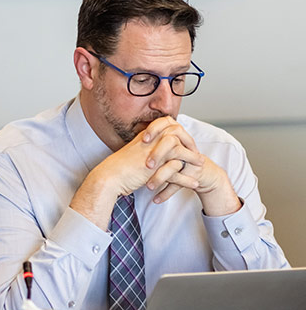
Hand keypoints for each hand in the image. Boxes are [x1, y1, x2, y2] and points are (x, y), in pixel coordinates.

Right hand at [71, 116, 203, 227]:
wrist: (108, 177)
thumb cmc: (117, 168)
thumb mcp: (133, 154)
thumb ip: (145, 150)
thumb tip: (154, 152)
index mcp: (145, 137)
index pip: (168, 126)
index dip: (180, 133)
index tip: (186, 142)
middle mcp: (150, 142)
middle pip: (177, 135)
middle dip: (190, 143)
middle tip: (197, 153)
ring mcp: (152, 154)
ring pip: (179, 151)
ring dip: (192, 159)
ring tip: (200, 165)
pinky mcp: (154, 169)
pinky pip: (176, 171)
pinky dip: (186, 178)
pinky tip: (193, 183)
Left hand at [141, 119, 240, 213]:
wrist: (203, 173)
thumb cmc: (178, 161)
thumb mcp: (164, 151)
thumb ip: (149, 147)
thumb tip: (126, 149)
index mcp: (174, 137)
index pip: (165, 124)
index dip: (155, 129)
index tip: (144, 139)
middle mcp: (182, 147)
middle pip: (171, 143)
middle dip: (158, 154)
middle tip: (148, 165)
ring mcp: (188, 161)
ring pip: (174, 166)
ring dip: (160, 178)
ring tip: (148, 187)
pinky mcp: (193, 175)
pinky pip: (179, 184)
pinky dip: (166, 193)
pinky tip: (156, 200)